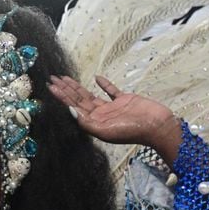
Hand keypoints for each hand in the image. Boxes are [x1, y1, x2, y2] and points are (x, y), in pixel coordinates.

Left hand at [47, 74, 182, 165]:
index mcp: (94, 122)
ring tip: (65, 78)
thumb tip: (69, 110)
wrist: (157, 126)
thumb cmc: (132, 131)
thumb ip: (86, 122)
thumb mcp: (105, 131)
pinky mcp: (124, 100)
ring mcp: (112, 107)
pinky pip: (111, 91)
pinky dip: (104, 84)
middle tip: (52, 78)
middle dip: (65, 89)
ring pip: (90, 95)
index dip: (62, 96)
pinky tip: (96, 77)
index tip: (51, 87)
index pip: (73, 107)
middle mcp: (100, 115)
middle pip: (78, 100)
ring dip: (78, 87)